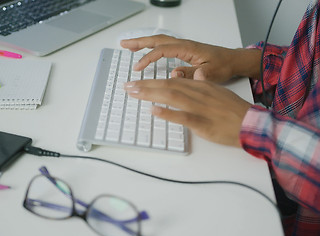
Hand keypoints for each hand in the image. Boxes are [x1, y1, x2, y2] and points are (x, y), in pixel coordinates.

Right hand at [120, 35, 261, 81]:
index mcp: (188, 48)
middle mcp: (184, 45)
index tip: (138, 68)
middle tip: (124, 44)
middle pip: (157, 40)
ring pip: (159, 42)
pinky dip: (153, 47)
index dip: (148, 58)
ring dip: (144, 43)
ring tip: (129, 46)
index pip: (162, 50)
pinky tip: (148, 53)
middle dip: (139, 42)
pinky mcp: (184, 51)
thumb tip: (177, 75)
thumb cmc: (223, 65)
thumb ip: (194, 75)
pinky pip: (164, 47)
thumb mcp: (211, 73)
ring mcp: (183, 47)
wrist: (233, 60)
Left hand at [124, 78, 251, 146]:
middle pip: (168, 85)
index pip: (172, 80)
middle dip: (145, 85)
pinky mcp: (203, 122)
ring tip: (133, 93)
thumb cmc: (234, 111)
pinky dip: (168, 113)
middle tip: (127, 86)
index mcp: (200, 86)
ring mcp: (200, 107)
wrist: (252, 124)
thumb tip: (184, 85)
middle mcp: (198, 93)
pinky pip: (183, 116)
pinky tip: (154, 110)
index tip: (137, 83)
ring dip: (150, 94)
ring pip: (172, 96)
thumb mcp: (216, 93)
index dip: (152, 81)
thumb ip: (199, 89)